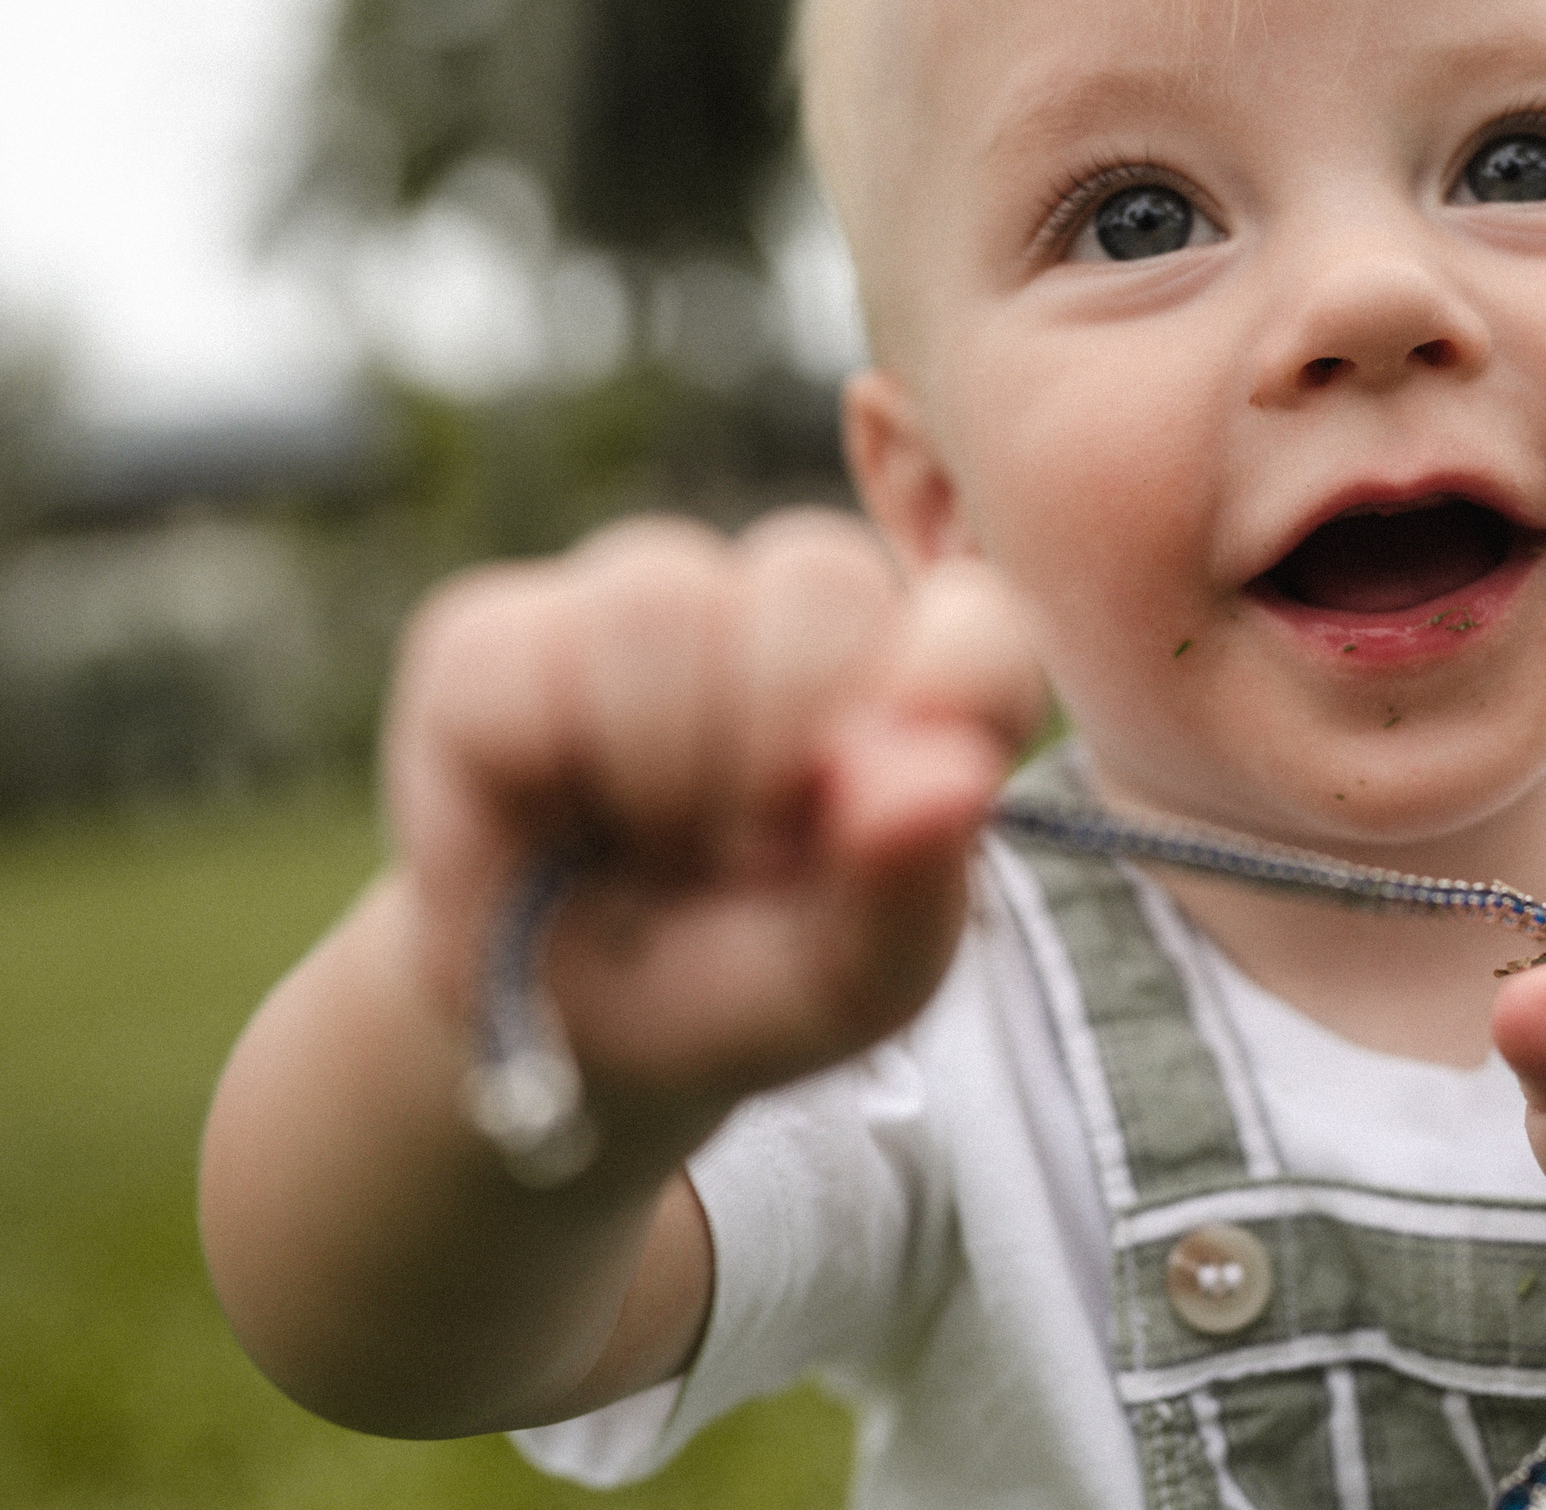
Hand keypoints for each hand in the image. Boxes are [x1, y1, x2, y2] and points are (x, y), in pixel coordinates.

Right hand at [384, 509, 1045, 1146]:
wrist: (562, 1047)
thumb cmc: (744, 989)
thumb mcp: (853, 985)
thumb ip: (916, 884)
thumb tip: (956, 778)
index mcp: (909, 679)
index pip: (971, 621)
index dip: (938, 701)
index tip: (877, 820)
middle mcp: (786, 614)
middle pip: (821, 579)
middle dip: (783, 748)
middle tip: (749, 860)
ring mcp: (640, 605)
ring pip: (663, 597)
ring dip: (664, 768)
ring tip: (655, 844)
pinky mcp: (493, 633)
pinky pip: (525, 656)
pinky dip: (540, 771)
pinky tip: (547, 825)